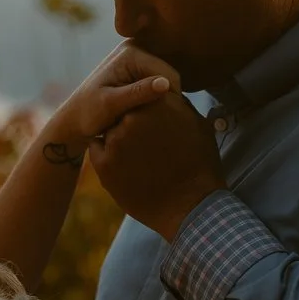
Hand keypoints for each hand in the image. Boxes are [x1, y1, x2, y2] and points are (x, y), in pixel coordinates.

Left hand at [39, 43, 175, 168]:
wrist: (75, 118)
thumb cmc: (89, 114)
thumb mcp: (111, 105)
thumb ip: (137, 94)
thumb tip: (165, 84)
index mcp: (130, 52)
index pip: (168, 74)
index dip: (170, 99)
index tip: (161, 120)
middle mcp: (136, 47)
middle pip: (169, 75)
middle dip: (166, 98)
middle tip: (156, 120)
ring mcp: (138, 56)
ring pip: (167, 81)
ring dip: (163, 99)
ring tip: (151, 117)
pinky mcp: (139, 67)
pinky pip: (160, 83)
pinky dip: (158, 98)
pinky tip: (148, 113)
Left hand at [88, 85, 223, 240]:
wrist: (190, 205)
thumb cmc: (200, 165)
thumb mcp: (197, 125)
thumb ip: (178, 105)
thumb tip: (167, 94)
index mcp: (156, 103)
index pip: (142, 98)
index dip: (147, 113)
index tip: (153, 126)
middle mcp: (133, 117)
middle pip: (124, 113)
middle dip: (132, 125)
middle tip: (146, 145)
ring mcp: (116, 140)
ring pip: (110, 131)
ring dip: (120, 141)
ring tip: (138, 159)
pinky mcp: (104, 163)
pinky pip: (98, 150)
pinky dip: (107, 156)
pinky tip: (126, 167)